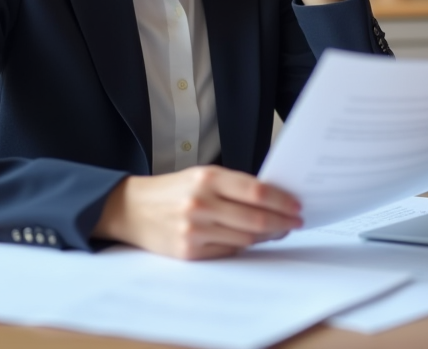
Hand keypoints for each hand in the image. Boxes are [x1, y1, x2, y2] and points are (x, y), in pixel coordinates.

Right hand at [92, 166, 301, 259]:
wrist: (131, 209)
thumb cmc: (171, 191)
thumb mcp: (200, 177)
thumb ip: (232, 186)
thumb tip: (272, 200)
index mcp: (206, 178)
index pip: (256, 191)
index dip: (281, 200)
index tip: (296, 205)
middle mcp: (201, 203)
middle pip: (255, 218)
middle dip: (282, 222)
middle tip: (296, 222)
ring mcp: (194, 230)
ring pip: (245, 238)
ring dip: (267, 236)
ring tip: (277, 230)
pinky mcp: (189, 252)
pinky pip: (228, 252)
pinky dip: (244, 246)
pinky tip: (252, 240)